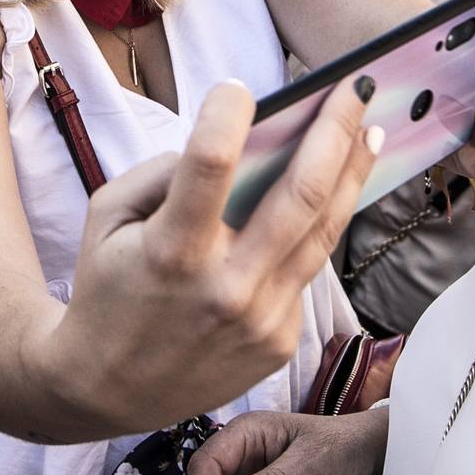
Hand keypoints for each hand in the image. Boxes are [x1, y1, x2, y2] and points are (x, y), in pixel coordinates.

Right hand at [47, 79, 381, 436]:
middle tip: (356, 88)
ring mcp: (259, 319)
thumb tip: (231, 142)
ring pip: (324, 231)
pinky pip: (306, 272)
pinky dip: (314, 229)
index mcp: (171, 250)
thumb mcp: (105, 218)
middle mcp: (224, 287)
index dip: (229, 113)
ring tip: (369, 132)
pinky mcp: (278, 342)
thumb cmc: (106, 289)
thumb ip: (160, 174)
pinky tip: (327, 198)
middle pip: (300, 192)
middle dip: (334, 129)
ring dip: (353, 174)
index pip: (210, 162)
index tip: (239, 87)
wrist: (106, 387)